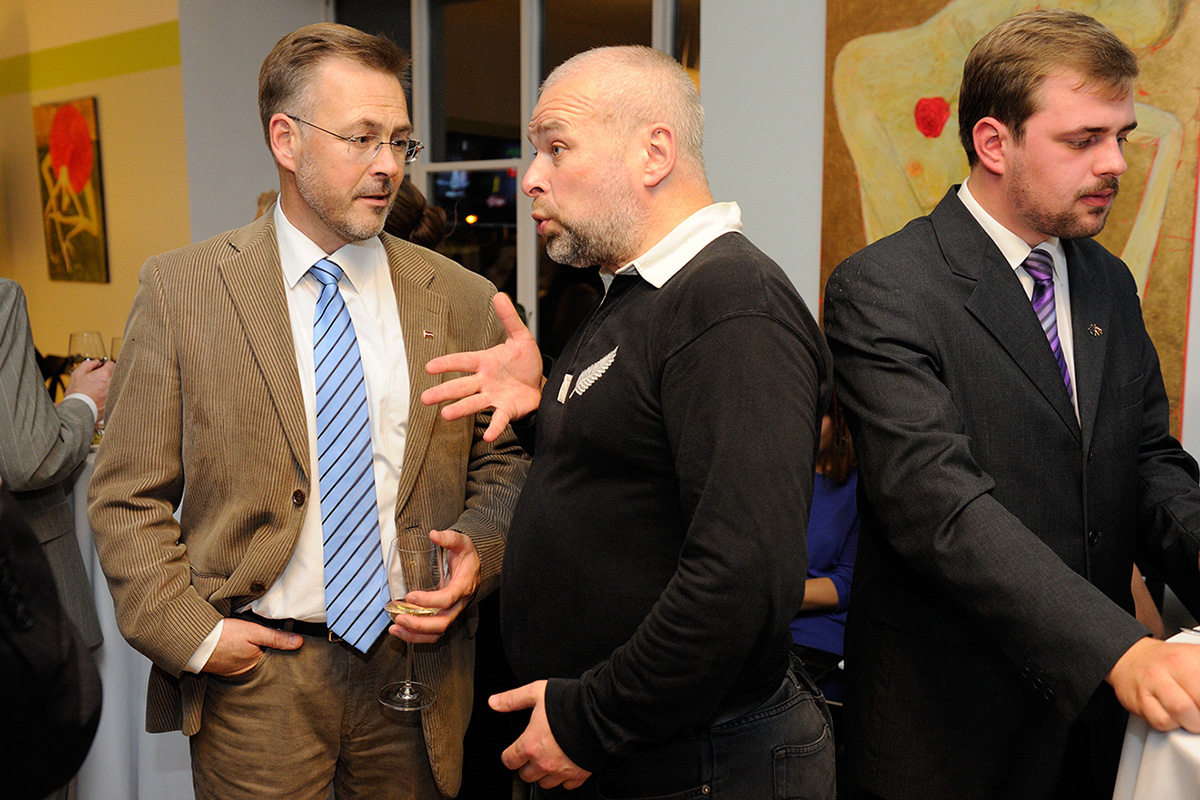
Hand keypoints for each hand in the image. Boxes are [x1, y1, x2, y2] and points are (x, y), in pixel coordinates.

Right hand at [62, 358, 114, 419]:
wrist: (78, 411)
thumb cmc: (77, 394)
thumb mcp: (78, 374)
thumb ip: (88, 365)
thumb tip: (96, 362)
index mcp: (105, 375)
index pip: (112, 364)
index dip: (105, 365)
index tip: (100, 368)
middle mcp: (113, 384)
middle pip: (115, 374)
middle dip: (108, 375)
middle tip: (98, 379)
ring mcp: (114, 393)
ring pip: (115, 385)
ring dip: (109, 384)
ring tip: (97, 389)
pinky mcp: (114, 402)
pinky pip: (114, 394)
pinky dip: (109, 394)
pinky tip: (99, 396)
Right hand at [201, 618, 302, 676]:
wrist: (192, 641)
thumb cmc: (222, 635)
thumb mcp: (253, 632)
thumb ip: (276, 637)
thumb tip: (299, 642)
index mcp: (255, 665)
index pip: (274, 660)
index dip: (280, 652)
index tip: (289, 645)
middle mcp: (243, 672)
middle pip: (261, 663)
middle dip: (267, 655)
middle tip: (271, 644)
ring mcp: (231, 671)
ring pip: (248, 663)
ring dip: (252, 655)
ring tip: (253, 644)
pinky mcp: (220, 668)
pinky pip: (235, 663)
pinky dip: (239, 656)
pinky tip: (238, 648)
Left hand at [388, 528, 480, 643]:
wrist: (476, 566)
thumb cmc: (467, 555)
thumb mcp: (462, 542)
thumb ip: (449, 538)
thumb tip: (434, 535)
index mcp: (463, 586)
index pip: (448, 598)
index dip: (429, 600)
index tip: (410, 596)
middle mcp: (459, 603)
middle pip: (442, 622)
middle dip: (419, 624)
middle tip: (399, 618)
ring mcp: (452, 612)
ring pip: (437, 632)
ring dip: (415, 634)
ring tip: (395, 628)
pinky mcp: (445, 616)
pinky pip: (433, 633)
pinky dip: (416, 636)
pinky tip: (400, 631)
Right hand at [421, 292, 543, 441]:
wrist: (540, 383)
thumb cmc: (525, 362)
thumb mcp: (520, 337)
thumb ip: (509, 319)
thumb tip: (500, 295)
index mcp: (485, 362)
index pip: (462, 361)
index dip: (446, 363)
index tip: (429, 367)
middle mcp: (485, 381)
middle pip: (461, 386)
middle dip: (444, 391)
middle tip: (424, 398)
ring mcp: (494, 396)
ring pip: (474, 403)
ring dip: (460, 409)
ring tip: (445, 415)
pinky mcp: (506, 410)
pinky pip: (498, 419)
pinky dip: (494, 428)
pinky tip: (488, 436)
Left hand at [491, 680, 591, 789]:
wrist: (600, 711)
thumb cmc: (568, 702)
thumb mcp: (536, 693)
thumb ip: (512, 699)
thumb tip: (493, 702)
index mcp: (530, 745)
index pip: (509, 761)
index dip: (510, 755)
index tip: (514, 751)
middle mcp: (544, 762)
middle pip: (526, 776)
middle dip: (527, 765)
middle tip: (534, 752)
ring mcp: (562, 771)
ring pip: (545, 784)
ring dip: (545, 773)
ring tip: (550, 758)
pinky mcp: (579, 774)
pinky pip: (567, 785)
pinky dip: (565, 777)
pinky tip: (567, 763)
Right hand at [1107, 636, 1199, 731]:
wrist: (1130, 658)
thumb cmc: (1168, 663)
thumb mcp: (1196, 659)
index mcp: (1192, 657)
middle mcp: (1173, 666)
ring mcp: (1154, 682)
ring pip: (1182, 710)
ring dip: (1194, 722)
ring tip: (1193, 718)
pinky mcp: (1140, 700)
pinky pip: (1161, 721)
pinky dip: (1171, 725)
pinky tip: (1173, 716)